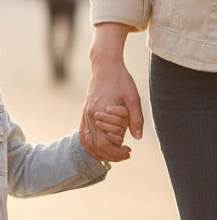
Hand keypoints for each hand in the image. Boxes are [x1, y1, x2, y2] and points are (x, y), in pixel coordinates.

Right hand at [81, 24, 142, 163]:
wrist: (105, 64)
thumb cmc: (121, 79)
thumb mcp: (133, 98)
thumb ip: (136, 119)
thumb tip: (137, 138)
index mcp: (100, 113)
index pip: (104, 144)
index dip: (117, 152)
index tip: (129, 151)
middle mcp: (89, 115)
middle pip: (95, 146)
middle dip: (111, 154)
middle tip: (126, 154)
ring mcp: (85, 113)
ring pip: (87, 141)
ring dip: (99, 151)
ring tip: (114, 153)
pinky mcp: (85, 111)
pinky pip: (83, 132)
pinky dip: (89, 143)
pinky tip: (99, 146)